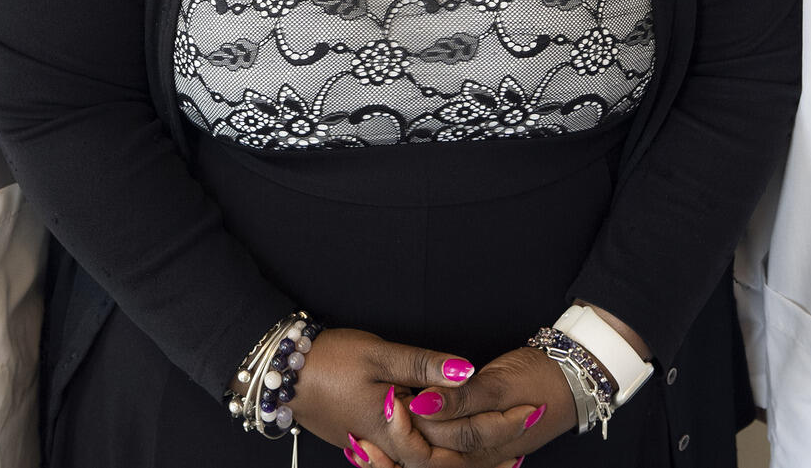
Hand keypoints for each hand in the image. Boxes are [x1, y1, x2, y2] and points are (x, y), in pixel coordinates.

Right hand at [286, 329, 526, 465]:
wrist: (281, 374)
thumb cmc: (328, 360)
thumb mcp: (378, 354)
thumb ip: (424, 366)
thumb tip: (468, 373)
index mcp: (395, 430)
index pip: (457, 445)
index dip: (496, 431)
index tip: (530, 413)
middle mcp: (388, 450)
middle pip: (447, 464)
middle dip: (489, 453)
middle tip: (526, 435)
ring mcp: (377, 450)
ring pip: (430, 465)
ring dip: (468, 459)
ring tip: (504, 453)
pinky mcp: (368, 444)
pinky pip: (412, 459)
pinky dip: (440, 455)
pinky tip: (452, 445)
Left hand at [392, 346, 573, 466]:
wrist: (572, 382)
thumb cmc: (539, 379)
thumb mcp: (500, 384)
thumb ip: (462, 399)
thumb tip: (422, 403)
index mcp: (486, 448)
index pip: (433, 449)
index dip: (406, 428)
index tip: (390, 400)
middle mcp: (480, 459)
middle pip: (428, 462)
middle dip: (399, 441)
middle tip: (385, 406)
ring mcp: (479, 455)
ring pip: (433, 461)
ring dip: (403, 448)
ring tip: (379, 423)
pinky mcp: (477, 445)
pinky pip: (443, 454)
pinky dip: (418, 446)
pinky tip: (398, 435)